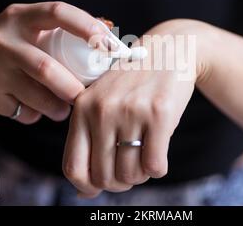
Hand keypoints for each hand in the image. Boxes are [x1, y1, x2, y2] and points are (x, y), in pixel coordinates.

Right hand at [0, 2, 113, 123]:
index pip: (58, 13)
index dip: (86, 26)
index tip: (109, 44)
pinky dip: (36, 114)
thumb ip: (63, 28)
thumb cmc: (13, 41)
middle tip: (84, 96)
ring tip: (65, 108)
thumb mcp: (29, 25)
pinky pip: (22, 111)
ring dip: (58, 107)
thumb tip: (110, 30)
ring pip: (36, 96)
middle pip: (45, 68)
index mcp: (21, 16)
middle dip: (71, 88)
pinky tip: (35, 108)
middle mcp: (2, 40)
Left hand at [63, 20, 203, 196]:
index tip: (103, 183)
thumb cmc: (134, 84)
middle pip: (104, 177)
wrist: (169, 49)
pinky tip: (159, 154)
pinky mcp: (159, 112)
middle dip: (121, 182)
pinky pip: (155, 165)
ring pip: (131, 174)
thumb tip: (82, 193)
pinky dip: (158, 168)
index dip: (88, 186)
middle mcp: (102, 109)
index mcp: (82, 108)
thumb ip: (91, 142)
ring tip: (145, 158)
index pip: (73, 167)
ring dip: (140, 175)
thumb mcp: (104, 103)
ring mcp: (130, 110)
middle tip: (132, 169)